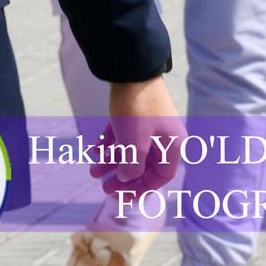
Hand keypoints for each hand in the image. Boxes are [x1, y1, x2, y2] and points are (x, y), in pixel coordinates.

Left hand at [89, 77, 184, 198]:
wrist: (129, 68)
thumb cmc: (137, 108)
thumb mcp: (134, 143)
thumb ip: (132, 166)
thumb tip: (127, 178)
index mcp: (172, 144)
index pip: (161, 176)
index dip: (143, 189)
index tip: (125, 197)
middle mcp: (163, 134)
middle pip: (144, 163)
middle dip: (123, 177)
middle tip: (104, 187)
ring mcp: (149, 122)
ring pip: (130, 148)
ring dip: (112, 161)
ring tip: (92, 171)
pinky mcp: (135, 111)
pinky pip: (122, 133)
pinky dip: (110, 143)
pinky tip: (94, 150)